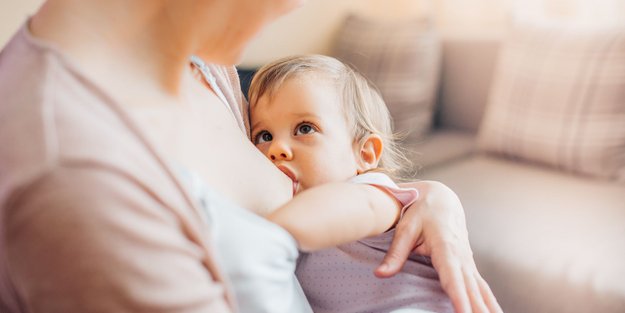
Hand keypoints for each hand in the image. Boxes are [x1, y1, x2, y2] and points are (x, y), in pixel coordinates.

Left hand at [374, 181, 501, 312]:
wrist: (440, 196)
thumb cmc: (421, 210)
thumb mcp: (405, 228)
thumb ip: (395, 253)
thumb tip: (380, 274)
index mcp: (446, 247)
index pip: (453, 278)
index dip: (459, 297)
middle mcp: (461, 257)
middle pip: (471, 289)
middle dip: (477, 309)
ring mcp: (467, 261)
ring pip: (481, 290)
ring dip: (488, 308)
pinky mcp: (468, 265)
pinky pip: (481, 287)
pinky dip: (488, 302)